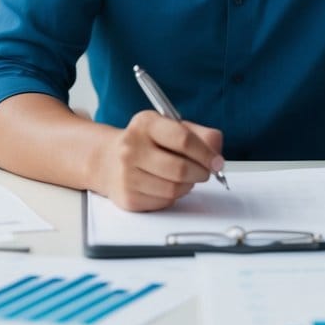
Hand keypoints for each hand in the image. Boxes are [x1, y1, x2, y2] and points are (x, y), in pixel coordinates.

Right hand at [97, 110, 224, 210]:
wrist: (108, 160)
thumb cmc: (146, 142)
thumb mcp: (171, 127)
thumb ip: (200, 134)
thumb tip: (217, 150)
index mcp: (145, 123)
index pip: (183, 139)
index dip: (206, 153)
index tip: (217, 161)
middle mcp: (131, 147)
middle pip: (180, 168)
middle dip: (201, 173)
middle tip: (205, 172)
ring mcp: (127, 174)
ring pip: (174, 189)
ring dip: (188, 185)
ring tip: (185, 177)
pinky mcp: (128, 197)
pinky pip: (164, 201)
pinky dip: (174, 196)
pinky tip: (167, 185)